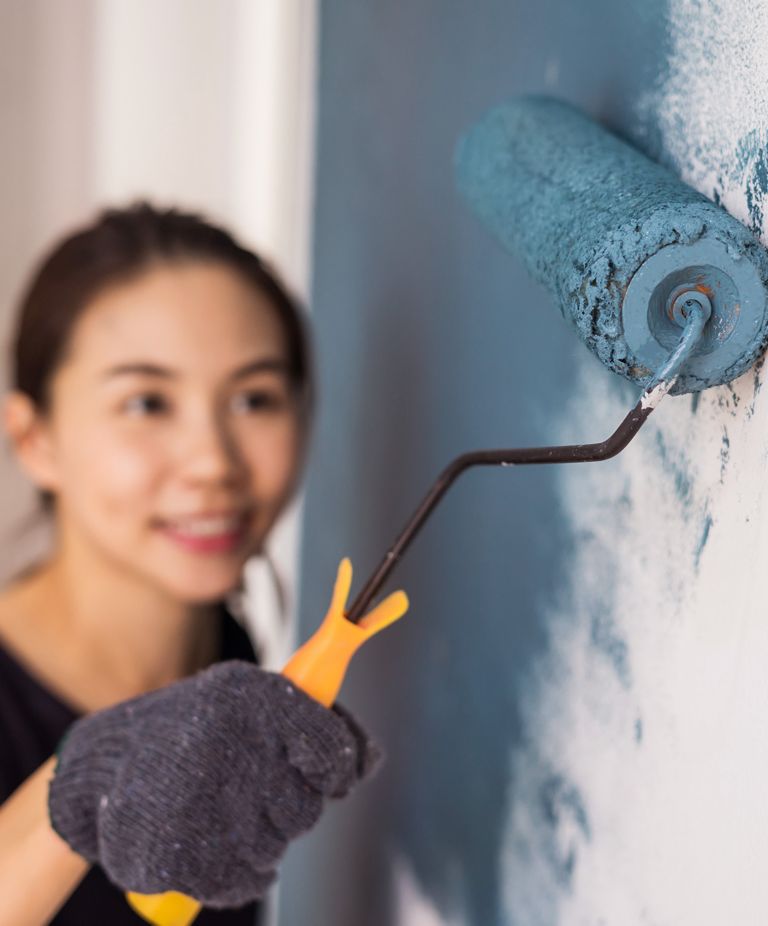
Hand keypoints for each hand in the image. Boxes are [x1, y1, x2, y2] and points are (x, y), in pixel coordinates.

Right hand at [48, 662, 378, 908]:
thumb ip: (314, 725)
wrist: (105, 767)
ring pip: (277, 845)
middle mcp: (231, 746)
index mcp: (251, 698)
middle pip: (307, 809)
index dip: (334, 767)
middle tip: (245, 780)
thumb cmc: (195, 729)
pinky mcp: (183, 857)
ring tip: (215, 803)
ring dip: (257, 834)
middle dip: (285, 802)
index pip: (332, 751)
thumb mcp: (250, 701)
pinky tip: (206, 836)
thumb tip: (369, 759)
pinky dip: (235, 866)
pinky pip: (249, 879)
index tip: (323, 771)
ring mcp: (205, 804)